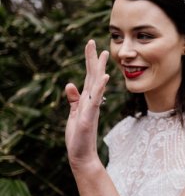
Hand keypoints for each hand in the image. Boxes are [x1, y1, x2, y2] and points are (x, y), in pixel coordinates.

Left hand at [65, 40, 108, 168]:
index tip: (91, 45)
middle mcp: (91, 101)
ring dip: (99, 69)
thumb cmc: (78, 136)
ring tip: (103, 54)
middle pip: (93, 76)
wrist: (82, 154)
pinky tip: (103, 77)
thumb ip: (73, 99)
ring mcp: (92, 107)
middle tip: (93, 41)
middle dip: (93, 58)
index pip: (89, 76)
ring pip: (96, 84)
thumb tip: (70, 84)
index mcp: (87, 99)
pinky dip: (100, 88)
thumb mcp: (73, 113)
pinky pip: (96, 99)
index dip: (90, 60)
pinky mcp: (89, 116)